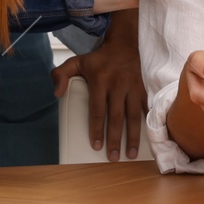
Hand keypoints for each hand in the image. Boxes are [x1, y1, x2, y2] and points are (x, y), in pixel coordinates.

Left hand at [51, 15, 146, 160]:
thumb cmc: (97, 60)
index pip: (98, 110)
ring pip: (133, 116)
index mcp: (100, 80)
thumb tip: (57, 94)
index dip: (97, 129)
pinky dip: (145, 124)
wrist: (123, 45)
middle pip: (116, 117)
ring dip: (133, 137)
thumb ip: (60, 74)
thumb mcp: (75, 62)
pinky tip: (146, 139)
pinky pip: (144, 109)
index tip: (96, 146)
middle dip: (115, 139)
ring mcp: (132, 87)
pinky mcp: (142, 89)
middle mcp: (118, 85)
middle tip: (113, 158)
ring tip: (130, 154)